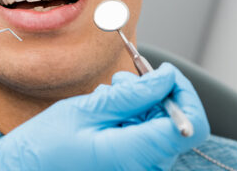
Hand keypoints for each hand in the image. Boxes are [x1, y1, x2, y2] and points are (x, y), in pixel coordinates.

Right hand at [0, 63, 209, 169]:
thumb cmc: (45, 147)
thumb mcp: (86, 110)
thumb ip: (132, 95)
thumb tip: (167, 78)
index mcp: (135, 155)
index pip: (191, 126)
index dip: (184, 94)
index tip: (164, 74)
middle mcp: (144, 169)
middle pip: (174, 124)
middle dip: (154, 96)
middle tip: (120, 82)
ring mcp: (137, 170)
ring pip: (158, 130)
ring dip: (138, 107)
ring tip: (105, 99)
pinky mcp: (129, 168)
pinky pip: (145, 141)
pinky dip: (131, 122)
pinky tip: (105, 116)